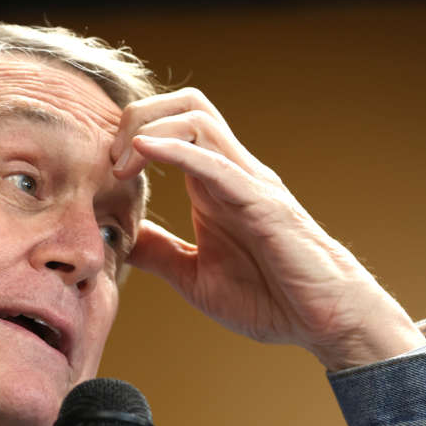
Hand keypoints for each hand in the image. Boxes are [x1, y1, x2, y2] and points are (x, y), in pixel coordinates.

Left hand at [115, 88, 425, 370]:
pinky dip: (175, 149)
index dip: (130, 135)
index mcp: (213, 185)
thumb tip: (120, 239)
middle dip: (138, 116)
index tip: (101, 170)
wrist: (325, 321)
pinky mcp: (262, 203)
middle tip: (107, 159)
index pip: (171, 127)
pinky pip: (216, 163)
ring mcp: (248, 182)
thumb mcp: (194, 276)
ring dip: (149, 129)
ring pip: (198, 118)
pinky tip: (142, 152)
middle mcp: (231, 172)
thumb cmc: (271, 298)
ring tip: (119, 164)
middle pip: (184, 105)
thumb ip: (158, 252)